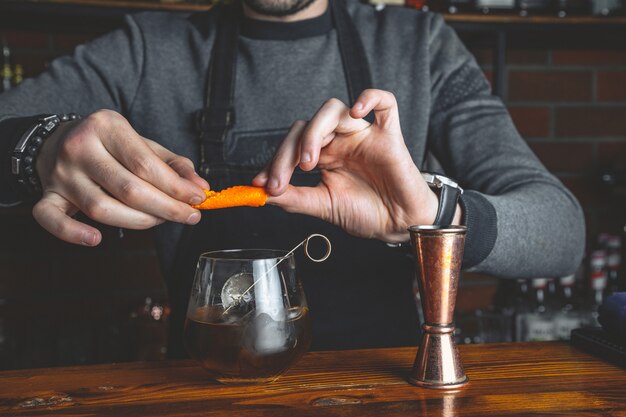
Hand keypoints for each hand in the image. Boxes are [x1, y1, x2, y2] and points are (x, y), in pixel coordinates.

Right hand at [33, 110, 208, 245]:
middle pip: (128, 189)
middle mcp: (80, 148)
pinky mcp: (46, 195)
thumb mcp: (142, 144)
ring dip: (138, 222)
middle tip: (189, 216)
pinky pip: (51, 219)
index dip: (175, 187)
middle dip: (165, 208)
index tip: (198, 199)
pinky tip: (96, 240)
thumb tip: (201, 187)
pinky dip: (72, 234)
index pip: (145, 164)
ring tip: (159, 221)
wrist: (57, 141)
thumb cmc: (110, 146)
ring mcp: (60, 174)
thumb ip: (173, 165)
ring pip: (101, 208)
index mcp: (106, 127)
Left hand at [253, 89, 455, 242]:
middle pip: (305, 126)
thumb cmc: (367, 214)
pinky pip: (385, 102)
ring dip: (313, 132)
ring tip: (308, 162)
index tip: (261, 184)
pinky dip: (370, 98)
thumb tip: (262, 193)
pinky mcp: (389, 135)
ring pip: (332, 110)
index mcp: (324, 156)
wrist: (399, 225)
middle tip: (280, 182)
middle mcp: (340, 141)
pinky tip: (357, 111)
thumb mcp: (323, 207)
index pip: (292, 144)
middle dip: (286, 153)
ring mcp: (363, 135)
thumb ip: (295, 198)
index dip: (274, 161)